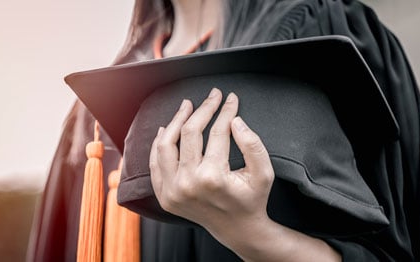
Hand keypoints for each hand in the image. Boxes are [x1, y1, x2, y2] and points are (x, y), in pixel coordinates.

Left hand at [149, 88, 340, 260]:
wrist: (237, 229)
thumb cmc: (252, 199)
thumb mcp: (264, 173)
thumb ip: (253, 144)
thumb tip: (234, 120)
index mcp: (213, 177)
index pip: (217, 132)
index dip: (225, 111)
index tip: (231, 98)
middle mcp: (188, 183)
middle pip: (190, 132)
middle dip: (203, 109)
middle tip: (212, 95)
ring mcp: (172, 190)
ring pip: (166, 144)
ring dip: (177, 120)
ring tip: (187, 106)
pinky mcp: (164, 195)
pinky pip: (155, 162)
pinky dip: (159, 143)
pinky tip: (167, 128)